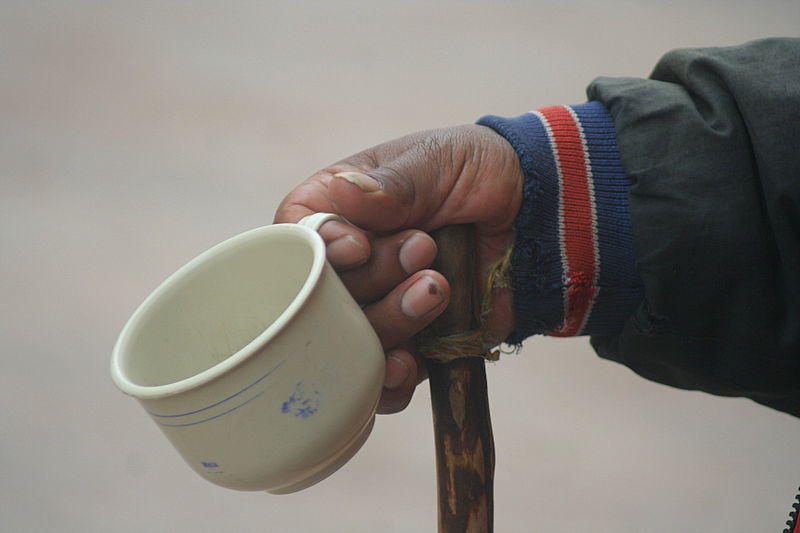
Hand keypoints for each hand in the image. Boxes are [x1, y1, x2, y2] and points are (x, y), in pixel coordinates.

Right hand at [274, 125, 522, 412]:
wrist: (537, 214)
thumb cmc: (478, 172)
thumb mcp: (435, 162)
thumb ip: (393, 185)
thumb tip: (346, 193)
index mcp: (341, 209)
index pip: (298, 236)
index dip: (319, 251)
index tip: (358, 247)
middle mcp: (350, 264)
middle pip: (322, 297)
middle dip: (372, 281)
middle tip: (423, 249)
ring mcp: (378, 306)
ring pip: (352, 342)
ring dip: (390, 322)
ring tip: (437, 289)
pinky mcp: (410, 342)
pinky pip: (381, 378)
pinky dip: (390, 379)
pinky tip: (409, 364)